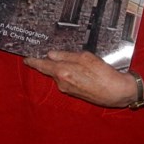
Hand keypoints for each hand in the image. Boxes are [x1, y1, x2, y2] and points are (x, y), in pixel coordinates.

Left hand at [23, 50, 138, 107]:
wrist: (117, 92)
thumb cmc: (103, 73)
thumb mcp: (85, 57)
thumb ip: (66, 55)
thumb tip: (51, 54)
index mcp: (62, 72)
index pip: (42, 65)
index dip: (33, 61)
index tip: (26, 58)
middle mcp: (61, 82)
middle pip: (50, 69)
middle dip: (49, 61)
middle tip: (47, 51)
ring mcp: (67, 89)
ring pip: (59, 73)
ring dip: (61, 66)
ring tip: (70, 57)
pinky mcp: (74, 92)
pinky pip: (66, 79)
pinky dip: (68, 72)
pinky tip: (77, 67)